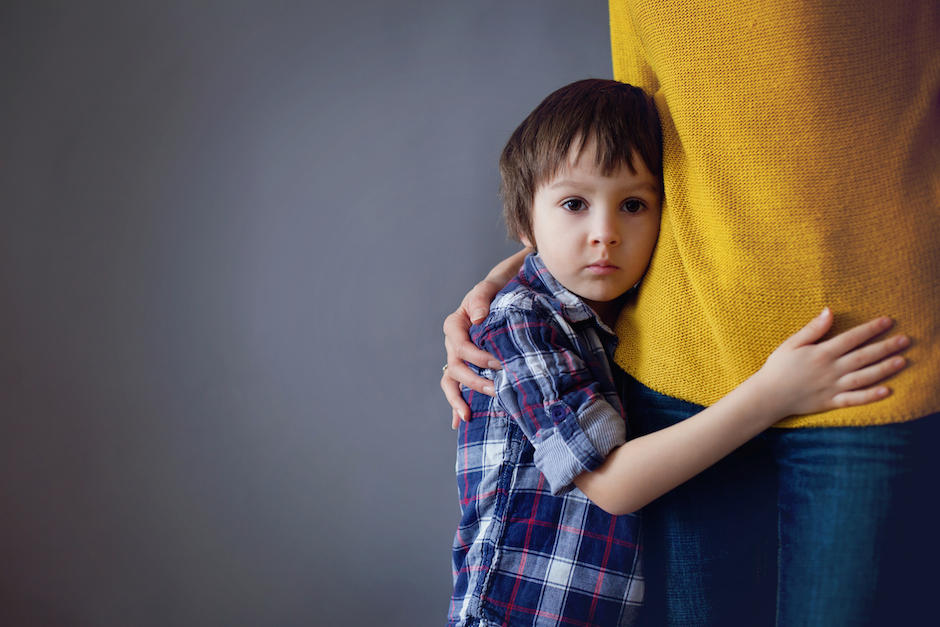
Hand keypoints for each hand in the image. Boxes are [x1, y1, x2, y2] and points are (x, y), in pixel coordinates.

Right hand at [442, 278, 503, 427]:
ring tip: (468, 416)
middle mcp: (453, 344)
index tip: (498, 363)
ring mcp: (458, 357)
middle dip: (473, 382)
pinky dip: (457, 404)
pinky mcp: (467, 366)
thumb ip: (481, 299)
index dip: (477, 358)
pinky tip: (459, 421)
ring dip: (458, 399)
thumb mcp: (488, 288)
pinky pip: (457, 387)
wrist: (502, 293)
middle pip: (455, 368)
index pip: (461, 347)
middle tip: (495, 390)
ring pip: (450, 381)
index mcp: (455, 325)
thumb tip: (480, 319)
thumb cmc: (495, 290)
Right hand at [753, 308, 909, 417]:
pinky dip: (871, 396)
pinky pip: (854, 399)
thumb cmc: (778, 367)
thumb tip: (829, 311)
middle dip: (885, 347)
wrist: (768, 395)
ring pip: (864, 377)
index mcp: (821, 353)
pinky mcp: (831, 402)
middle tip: (905, 340)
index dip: (870, 329)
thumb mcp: (791, 343)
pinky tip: (887, 391)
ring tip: (902, 361)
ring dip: (884, 369)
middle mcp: (831, 369)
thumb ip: (813, 329)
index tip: (887, 321)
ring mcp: (832, 386)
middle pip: (863, 356)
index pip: (852, 338)